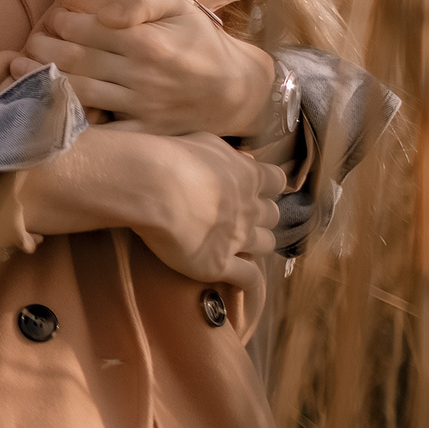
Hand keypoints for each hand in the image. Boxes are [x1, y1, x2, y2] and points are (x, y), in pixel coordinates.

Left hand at [27, 0, 277, 137]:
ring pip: (81, 92)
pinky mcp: (144, 130)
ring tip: (18, 71)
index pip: (88, 29)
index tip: (50, 20)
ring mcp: (141, 105)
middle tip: (24, 46)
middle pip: (76, 60)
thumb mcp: (180, 9)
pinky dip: (74, 122)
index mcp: (145, 41)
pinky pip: (103, 129)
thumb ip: (142, 1)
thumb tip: (104, 11)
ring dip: (45, 80)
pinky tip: (47, 111)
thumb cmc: (203, 42)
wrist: (237, 89)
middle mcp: (140, 74)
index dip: (61, 23)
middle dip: (42, 51)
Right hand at [111, 126, 285, 289]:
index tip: (255, 188)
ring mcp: (238, 238)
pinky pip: (249, 278)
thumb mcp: (205, 143)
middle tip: (241, 216)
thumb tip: (245, 159)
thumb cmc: (171, 158)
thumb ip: (230, 155)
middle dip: (261, 216)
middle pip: (272, 215)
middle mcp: (249, 208)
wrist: (152, 186)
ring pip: (266, 244)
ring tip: (239, 245)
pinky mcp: (220, 264)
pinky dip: (250, 281)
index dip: (266, 186)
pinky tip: (245, 285)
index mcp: (248, 176)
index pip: (276, 181)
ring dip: (256, 244)